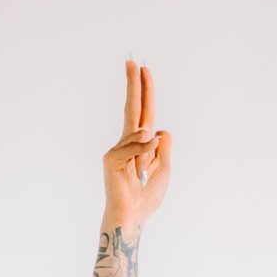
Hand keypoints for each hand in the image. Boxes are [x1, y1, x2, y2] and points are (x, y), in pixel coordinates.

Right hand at [102, 59, 170, 227]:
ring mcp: (118, 149)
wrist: (134, 215)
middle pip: (133, 108)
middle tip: (133, 61)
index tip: (143, 69)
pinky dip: (142, 153)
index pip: (144, 111)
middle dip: (135, 85)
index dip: (145, 91)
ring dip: (149, 157)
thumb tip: (159, 130)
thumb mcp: (165, 167)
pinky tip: (143, 166)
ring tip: (144, 176)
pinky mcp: (111, 158)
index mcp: (141, 143)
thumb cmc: (147, 195)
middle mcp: (128, 142)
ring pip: (140, 135)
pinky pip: (132, 148)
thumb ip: (163, 146)